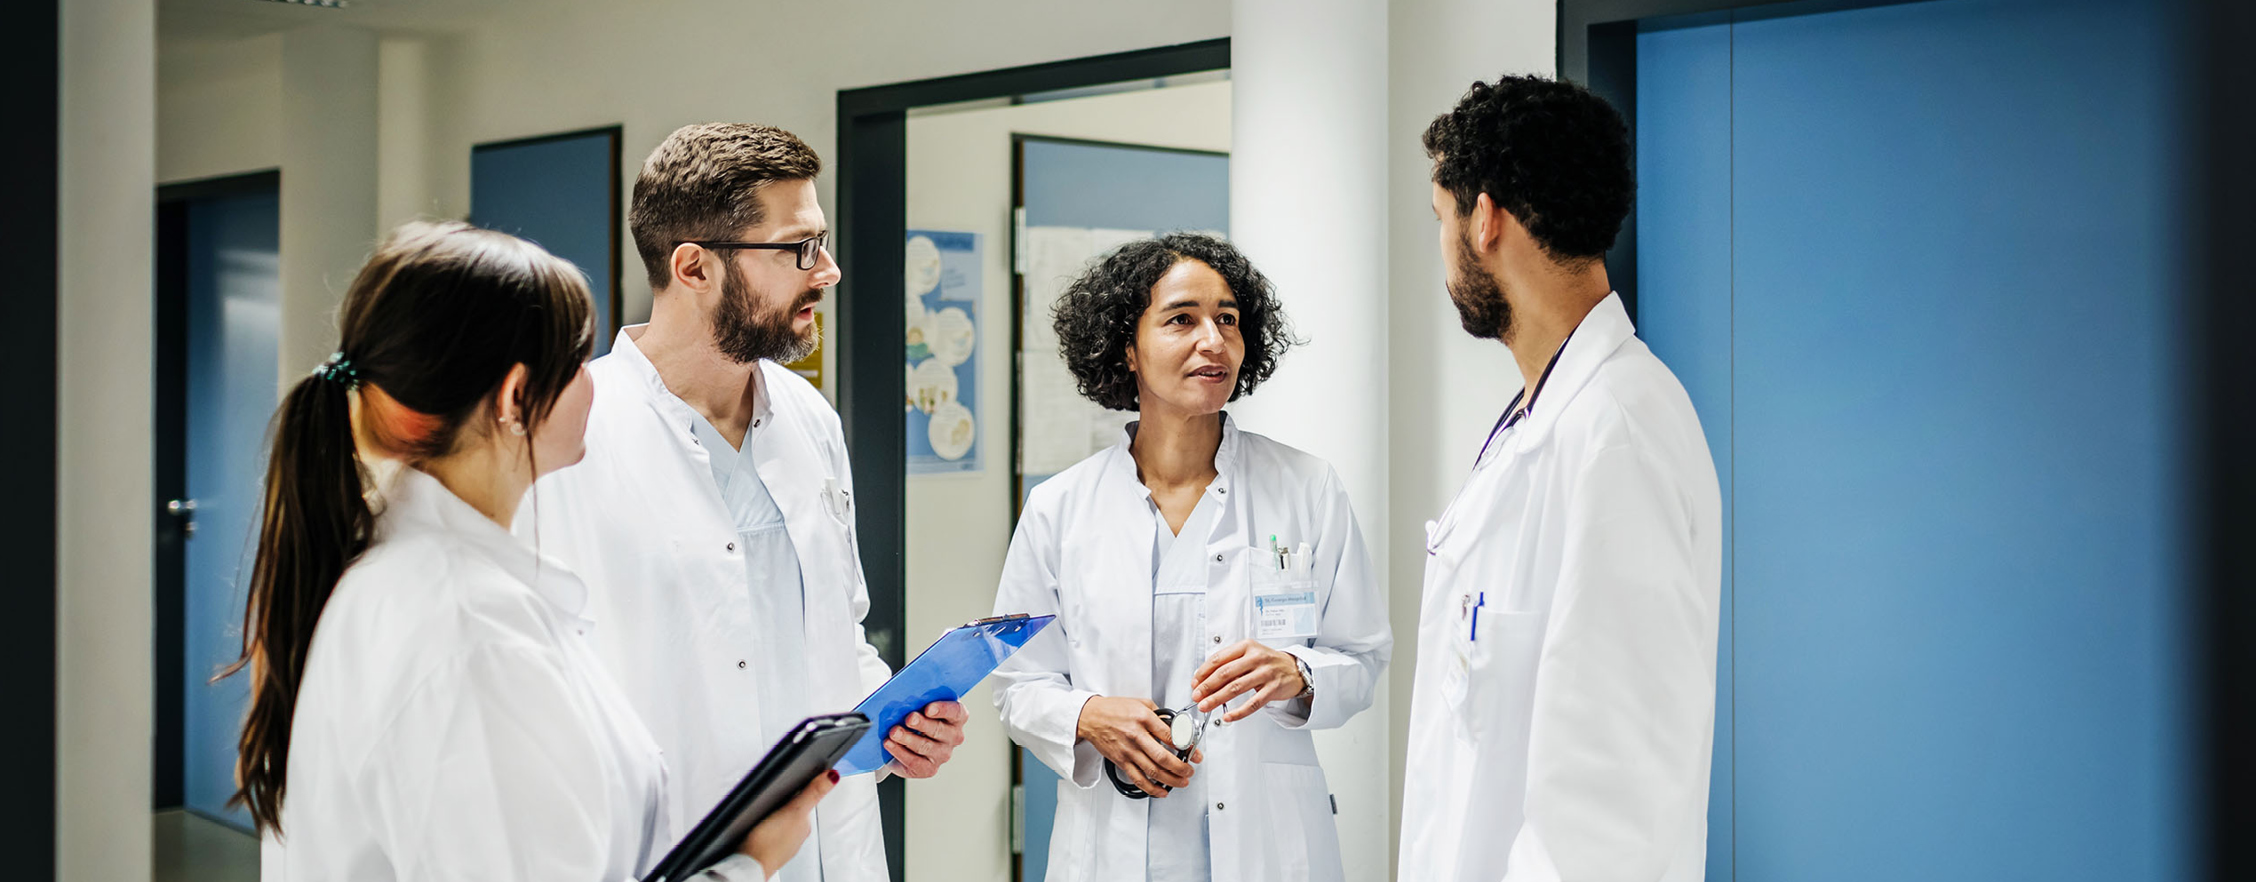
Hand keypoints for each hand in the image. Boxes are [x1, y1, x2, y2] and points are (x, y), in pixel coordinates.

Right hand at [737, 769, 837, 876]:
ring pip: (781, 824)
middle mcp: (796, 836)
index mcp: (804, 825)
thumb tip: (833, 777)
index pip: (804, 802)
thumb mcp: (794, 811)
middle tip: (774, 797)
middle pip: (792, 813)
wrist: (749, 866)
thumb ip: (812, 793)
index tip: (791, 784)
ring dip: (775, 818)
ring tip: (765, 813)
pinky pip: (769, 835)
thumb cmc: (769, 843)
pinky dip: (766, 830)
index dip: (797, 791)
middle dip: (785, 805)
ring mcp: (782, 844)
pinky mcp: (767, 850)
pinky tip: (759, 829)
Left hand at [886, 700, 967, 777]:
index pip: (956, 712)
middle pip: (939, 729)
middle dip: (922, 724)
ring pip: (925, 746)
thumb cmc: (918, 717)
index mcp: (956, 717)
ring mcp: (943, 754)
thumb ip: (918, 700)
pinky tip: (889, 744)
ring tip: (894, 732)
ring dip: (908, 738)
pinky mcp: (929, 769)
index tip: (928, 708)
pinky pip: (914, 762)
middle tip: (909, 718)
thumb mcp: (921, 705)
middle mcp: (954, 737)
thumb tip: (904, 698)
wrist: (908, 741)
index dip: (943, 709)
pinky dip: (900, 752)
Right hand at [1076, 696, 1200, 797]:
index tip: (1194, 753)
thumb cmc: (1114, 709)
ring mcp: (1128, 751)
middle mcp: (1136, 736)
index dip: (1186, 747)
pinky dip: (1152, 789)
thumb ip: (1159, 714)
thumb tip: (1175, 726)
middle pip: (1163, 757)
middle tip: (1190, 771)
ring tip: (1182, 782)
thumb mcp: (1140, 703)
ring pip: (1153, 771)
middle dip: (1181, 768)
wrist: (1090, 717)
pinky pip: (1138, 779)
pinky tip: (1161, 791)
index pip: (1170, 736)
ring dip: (1171, 780)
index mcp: (1144, 719)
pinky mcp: (1121, 761)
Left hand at [1191, 640, 1307, 722]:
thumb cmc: (1268, 662)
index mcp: (1246, 646)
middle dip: (1207, 687)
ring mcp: (1266, 673)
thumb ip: (1229, 663)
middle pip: (1225, 673)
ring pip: (1236, 688)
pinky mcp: (1273, 689)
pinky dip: (1239, 712)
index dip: (1203, 672)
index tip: (1195, 683)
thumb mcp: (1249, 654)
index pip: (1219, 658)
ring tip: (1206, 706)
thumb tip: (1204, 679)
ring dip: (1217, 699)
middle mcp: (1256, 658)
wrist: (1295, 669)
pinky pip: (1253, 703)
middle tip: (1196, 696)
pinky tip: (1228, 716)